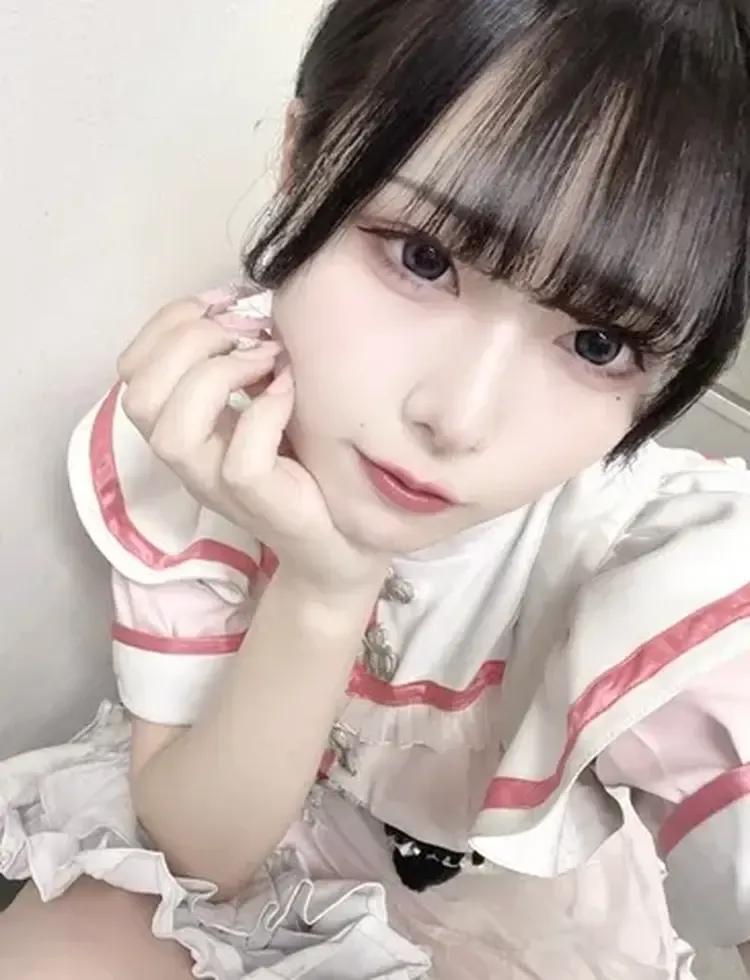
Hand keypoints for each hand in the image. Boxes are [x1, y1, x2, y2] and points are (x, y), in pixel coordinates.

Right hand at [118, 294, 390, 595]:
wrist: (347, 534)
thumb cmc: (307, 457)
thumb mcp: (267, 396)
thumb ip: (245, 359)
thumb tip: (247, 303)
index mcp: (182, 423)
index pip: (133, 369)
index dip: (168, 323)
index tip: (224, 301)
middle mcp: (187, 457)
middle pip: (141, 395)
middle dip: (192, 342)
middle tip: (251, 332)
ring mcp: (216, 485)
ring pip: (173, 432)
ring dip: (219, 376)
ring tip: (267, 359)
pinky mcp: (257, 502)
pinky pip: (240, 459)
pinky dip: (265, 413)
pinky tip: (290, 391)